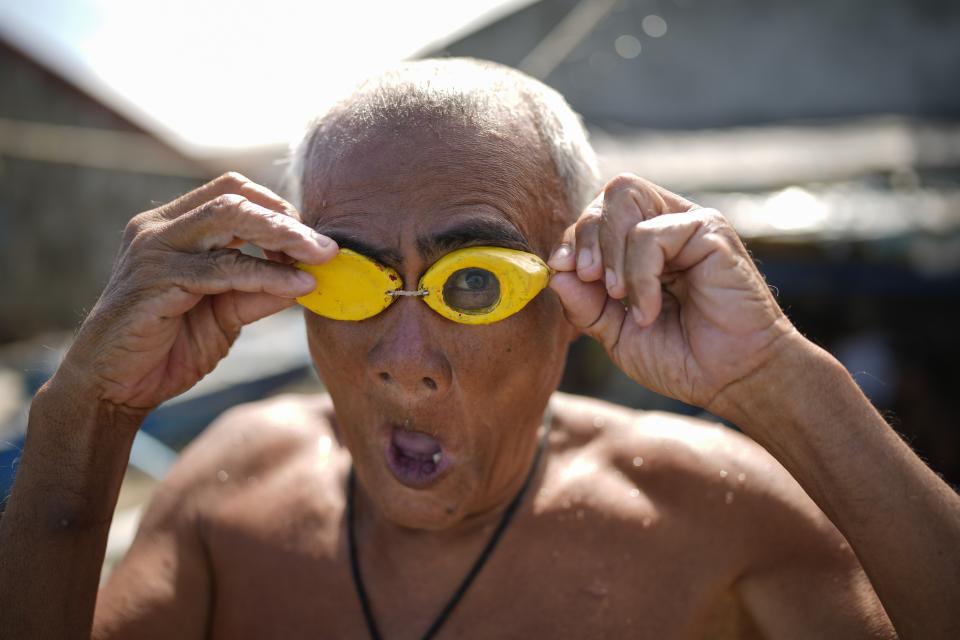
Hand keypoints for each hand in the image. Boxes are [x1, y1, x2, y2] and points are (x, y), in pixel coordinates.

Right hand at [57, 172, 336, 416]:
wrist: (113, 388)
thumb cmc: (167, 347)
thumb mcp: (225, 314)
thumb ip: (259, 291)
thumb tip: (309, 276)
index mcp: (173, 227)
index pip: (232, 192)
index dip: (277, 210)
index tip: (312, 241)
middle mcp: (159, 228)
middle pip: (234, 196)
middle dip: (287, 219)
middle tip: (328, 247)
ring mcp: (153, 250)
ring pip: (229, 219)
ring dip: (283, 237)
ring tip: (321, 258)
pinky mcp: (155, 281)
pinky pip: (223, 269)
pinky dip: (266, 275)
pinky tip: (297, 286)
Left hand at [548, 174, 795, 413]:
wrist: (729, 379)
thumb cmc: (681, 357)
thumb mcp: (616, 333)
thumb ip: (584, 304)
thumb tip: (554, 271)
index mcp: (641, 245)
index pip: (595, 216)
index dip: (572, 240)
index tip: (563, 271)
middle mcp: (664, 225)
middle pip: (608, 194)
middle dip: (586, 236)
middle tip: (591, 281)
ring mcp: (686, 224)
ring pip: (624, 198)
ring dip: (610, 250)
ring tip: (618, 296)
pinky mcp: (708, 230)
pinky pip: (651, 234)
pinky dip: (639, 275)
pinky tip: (649, 310)